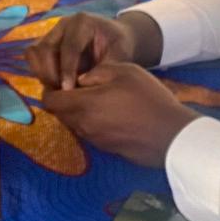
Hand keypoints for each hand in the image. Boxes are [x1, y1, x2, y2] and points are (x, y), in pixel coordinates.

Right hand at [26, 12, 139, 91]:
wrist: (115, 38)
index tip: (68, 90)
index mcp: (83, 22)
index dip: (66, 70)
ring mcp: (52, 33)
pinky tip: (55, 84)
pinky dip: (40, 72)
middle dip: (51, 74)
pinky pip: (33, 57)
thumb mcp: (118, 58)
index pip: (69, 47)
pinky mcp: (45, 43)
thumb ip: (102, 71)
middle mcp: (63, 24)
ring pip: (34, 53)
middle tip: (63, 93)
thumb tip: (82, 86)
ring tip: (58, 89)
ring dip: (43, 74)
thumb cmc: (119, 47)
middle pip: (45, 48)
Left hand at [40, 62, 196, 167]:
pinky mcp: (105, 148)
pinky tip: (110, 114)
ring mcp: (94, 139)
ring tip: (97, 101)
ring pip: (73, 124)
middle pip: (59, 114)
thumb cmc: (148, 99)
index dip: (50, 89)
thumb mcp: (125, 72)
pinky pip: (88, 133)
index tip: (62, 81)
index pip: (50, 101)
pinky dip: (91, 123)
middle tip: (79, 89)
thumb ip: (97, 73)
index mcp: (83, 104)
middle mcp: (83, 125)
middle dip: (63, 101)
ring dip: (77, 113)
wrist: (170, 135)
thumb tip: (80, 80)